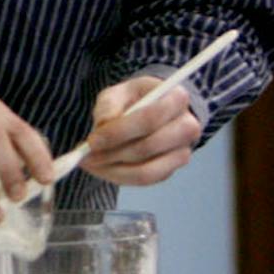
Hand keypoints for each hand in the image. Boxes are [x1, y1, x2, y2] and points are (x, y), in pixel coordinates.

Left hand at [79, 76, 200, 186]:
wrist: (151, 111)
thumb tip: (103, 125)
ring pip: (146, 171)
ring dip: (113, 170)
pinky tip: (101, 168)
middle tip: (86, 156)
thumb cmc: (134, 100)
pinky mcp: (171, 170)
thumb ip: (109, 105)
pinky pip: (144, 181)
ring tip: (89, 163)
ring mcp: (182, 152)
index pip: (150, 119)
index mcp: (177, 98)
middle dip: (112, 154)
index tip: (92, 140)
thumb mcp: (118, 93)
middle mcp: (188, 127)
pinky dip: (119, 177)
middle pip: (149, 147)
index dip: (119, 132)